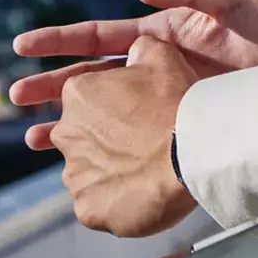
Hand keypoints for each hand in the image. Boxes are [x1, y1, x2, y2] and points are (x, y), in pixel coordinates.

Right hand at [8, 0, 257, 145]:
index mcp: (156, 35)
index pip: (97, 36)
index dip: (59, 41)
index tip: (22, 46)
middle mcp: (151, 66)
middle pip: (90, 77)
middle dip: (50, 86)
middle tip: (15, 97)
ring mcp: (163, 95)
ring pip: (104, 111)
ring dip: (68, 123)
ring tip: (34, 141)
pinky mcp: (181, 118)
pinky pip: (134, 135)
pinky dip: (107, 147)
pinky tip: (87, 163)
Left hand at [48, 35, 198, 236]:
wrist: (190, 155)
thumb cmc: (176, 104)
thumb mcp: (163, 57)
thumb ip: (142, 49)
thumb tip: (136, 49)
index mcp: (78, 93)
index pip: (86, 99)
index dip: (112, 106)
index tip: (133, 114)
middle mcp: (66, 133)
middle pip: (82, 137)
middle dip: (104, 141)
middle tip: (138, 146)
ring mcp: (74, 174)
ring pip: (88, 173)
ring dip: (108, 172)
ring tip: (142, 174)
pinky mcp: (87, 209)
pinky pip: (97, 206)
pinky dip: (113, 202)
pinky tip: (139, 196)